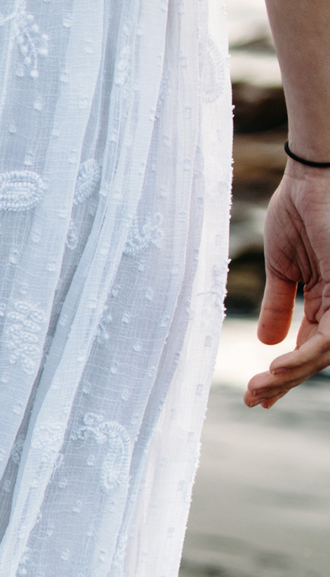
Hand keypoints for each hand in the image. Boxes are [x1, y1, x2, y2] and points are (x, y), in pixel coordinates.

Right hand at [244, 163, 329, 408]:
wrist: (314, 176)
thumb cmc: (301, 210)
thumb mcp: (284, 267)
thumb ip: (280, 304)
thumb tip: (268, 343)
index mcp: (329, 298)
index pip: (310, 346)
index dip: (284, 373)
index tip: (256, 395)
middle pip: (319, 356)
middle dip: (285, 382)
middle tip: (253, 400)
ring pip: (327, 352)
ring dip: (292, 375)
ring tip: (260, 388)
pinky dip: (304, 355)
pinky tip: (277, 365)